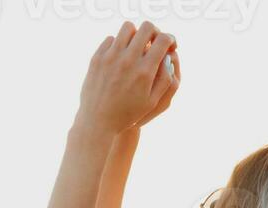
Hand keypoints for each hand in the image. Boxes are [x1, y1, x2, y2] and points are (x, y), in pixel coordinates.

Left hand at [75, 21, 177, 138]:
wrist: (98, 121)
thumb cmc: (129, 114)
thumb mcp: (153, 102)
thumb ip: (165, 79)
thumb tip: (169, 57)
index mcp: (145, 71)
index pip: (163, 40)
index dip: (170, 39)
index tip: (170, 44)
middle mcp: (128, 60)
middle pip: (147, 28)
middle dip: (155, 32)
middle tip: (155, 41)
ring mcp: (111, 56)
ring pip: (128, 27)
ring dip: (136, 34)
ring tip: (137, 46)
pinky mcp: (97, 57)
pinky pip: (111, 38)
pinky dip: (119, 44)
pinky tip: (120, 56)